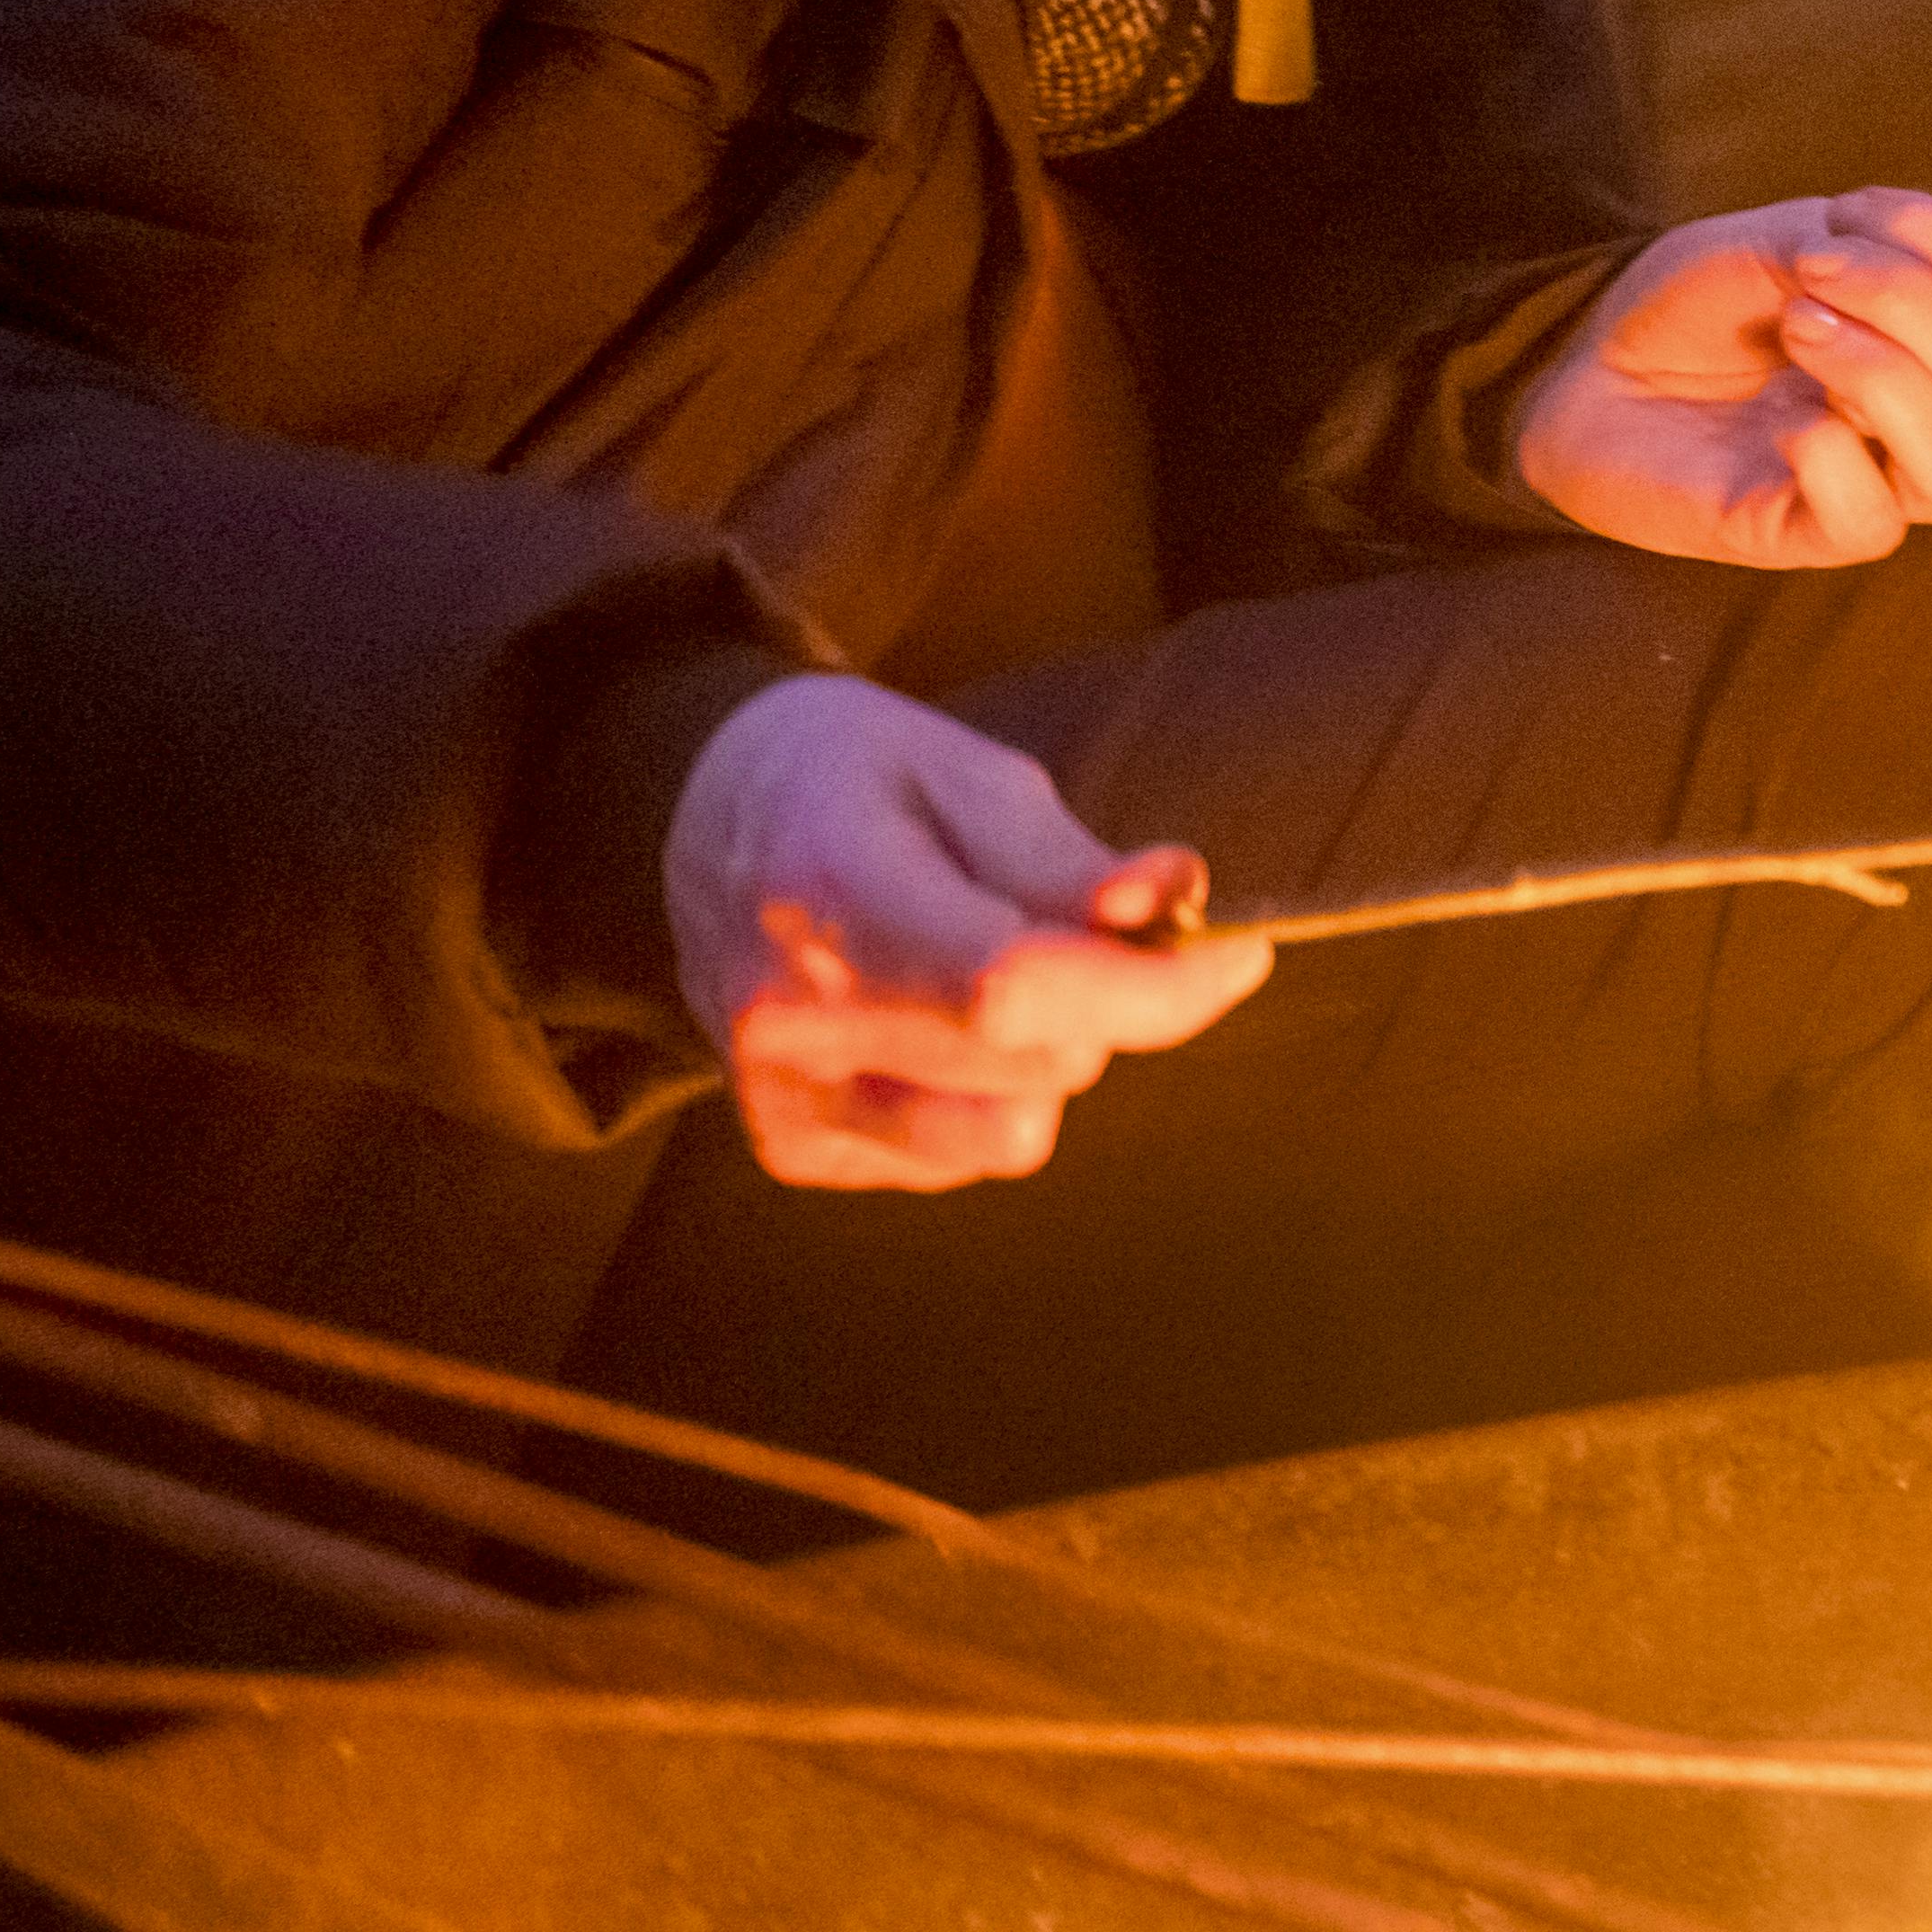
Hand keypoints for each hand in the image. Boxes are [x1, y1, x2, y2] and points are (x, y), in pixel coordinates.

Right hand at [665, 672, 1271, 1190]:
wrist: (693, 823)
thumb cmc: (851, 780)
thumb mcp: (968, 773)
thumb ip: (1068, 859)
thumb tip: (1172, 906)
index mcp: (829, 897)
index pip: (1016, 989)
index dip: (1155, 988)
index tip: (1238, 953)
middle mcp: (787, 1021)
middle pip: (1034, 1067)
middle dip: (1108, 1002)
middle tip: (1093, 932)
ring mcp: (781, 1097)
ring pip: (1006, 1136)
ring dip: (1048, 1062)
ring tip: (998, 976)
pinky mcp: (790, 1146)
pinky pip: (956, 1158)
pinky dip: (987, 1095)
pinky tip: (941, 1020)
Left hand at [1511, 186, 1931, 566]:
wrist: (1584, 368)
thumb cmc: (1691, 306)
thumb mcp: (1779, 237)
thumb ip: (1861, 239)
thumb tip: (1908, 277)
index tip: (1844, 221)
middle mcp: (1928, 411)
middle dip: (1922, 311)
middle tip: (1812, 284)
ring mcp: (1876, 479)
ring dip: (1887, 381)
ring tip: (1799, 335)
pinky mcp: (1807, 536)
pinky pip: (1874, 525)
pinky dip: (1835, 460)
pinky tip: (1781, 424)